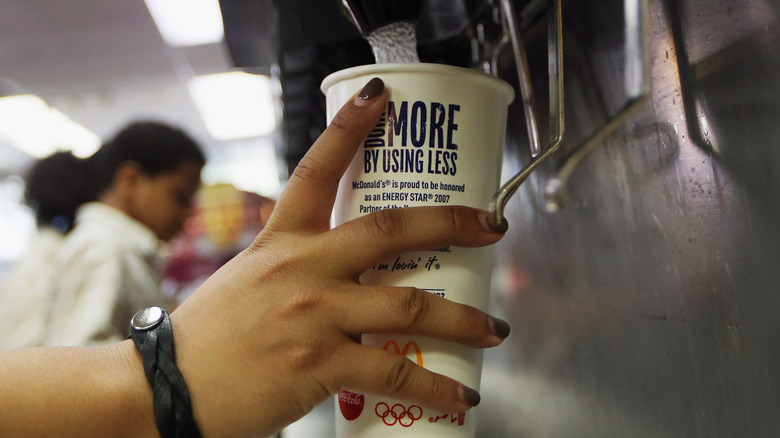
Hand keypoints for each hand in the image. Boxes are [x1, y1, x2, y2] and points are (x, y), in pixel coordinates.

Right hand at [170, 78, 508, 436]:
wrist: (169, 389)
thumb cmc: (209, 337)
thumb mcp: (248, 279)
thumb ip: (293, 265)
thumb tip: (339, 267)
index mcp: (281, 242)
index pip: (317, 170)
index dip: (350, 128)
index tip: (380, 97)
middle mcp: (301, 268)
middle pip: (388, 230)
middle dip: (450, 223)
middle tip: (492, 224)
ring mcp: (313, 314)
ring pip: (408, 305)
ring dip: (461, 317)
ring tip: (493, 327)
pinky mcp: (319, 363)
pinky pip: (393, 372)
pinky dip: (435, 385)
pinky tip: (461, 394)